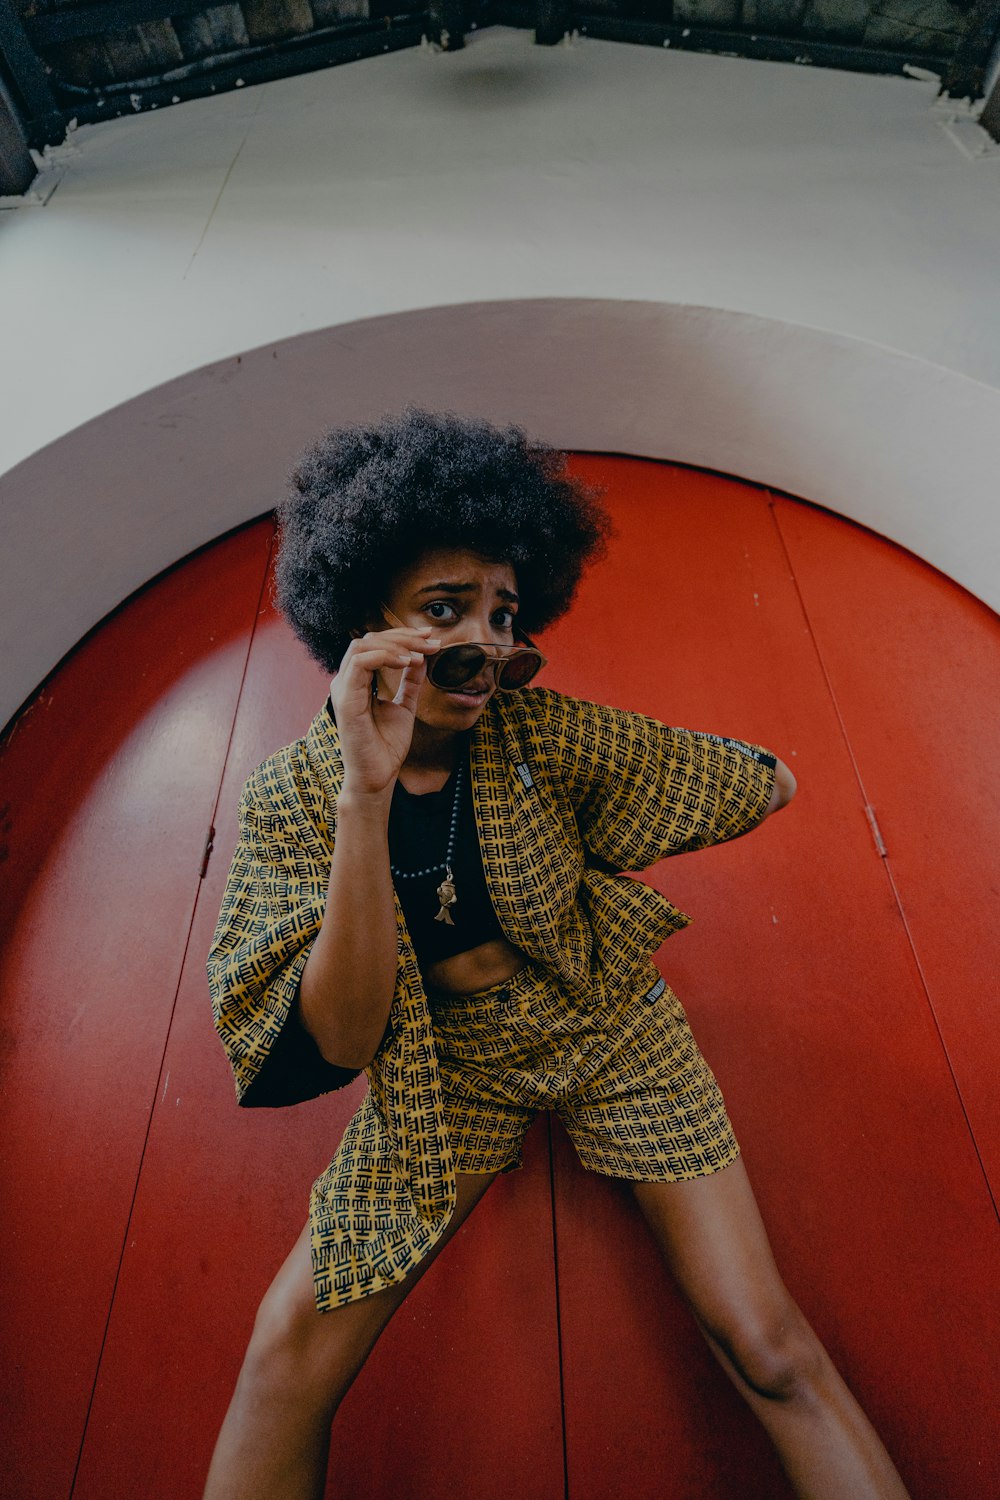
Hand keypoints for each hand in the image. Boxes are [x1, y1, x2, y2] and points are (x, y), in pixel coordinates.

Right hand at [328, 626, 439, 796]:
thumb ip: (410, 682)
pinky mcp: (345, 699)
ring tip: (420, 654)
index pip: (375, 645)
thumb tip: (422, 659)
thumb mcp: (405, 706)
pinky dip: (386, 656)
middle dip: (403, 636)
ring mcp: (343, 688)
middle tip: (430, 641)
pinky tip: (408, 663)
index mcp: (357, 681)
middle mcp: (346, 681)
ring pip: (363, 645)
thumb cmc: (387, 746)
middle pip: (369, 639)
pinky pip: (359, 663)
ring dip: (395, 644)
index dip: (403, 637)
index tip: (430, 640)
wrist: (378, 775)